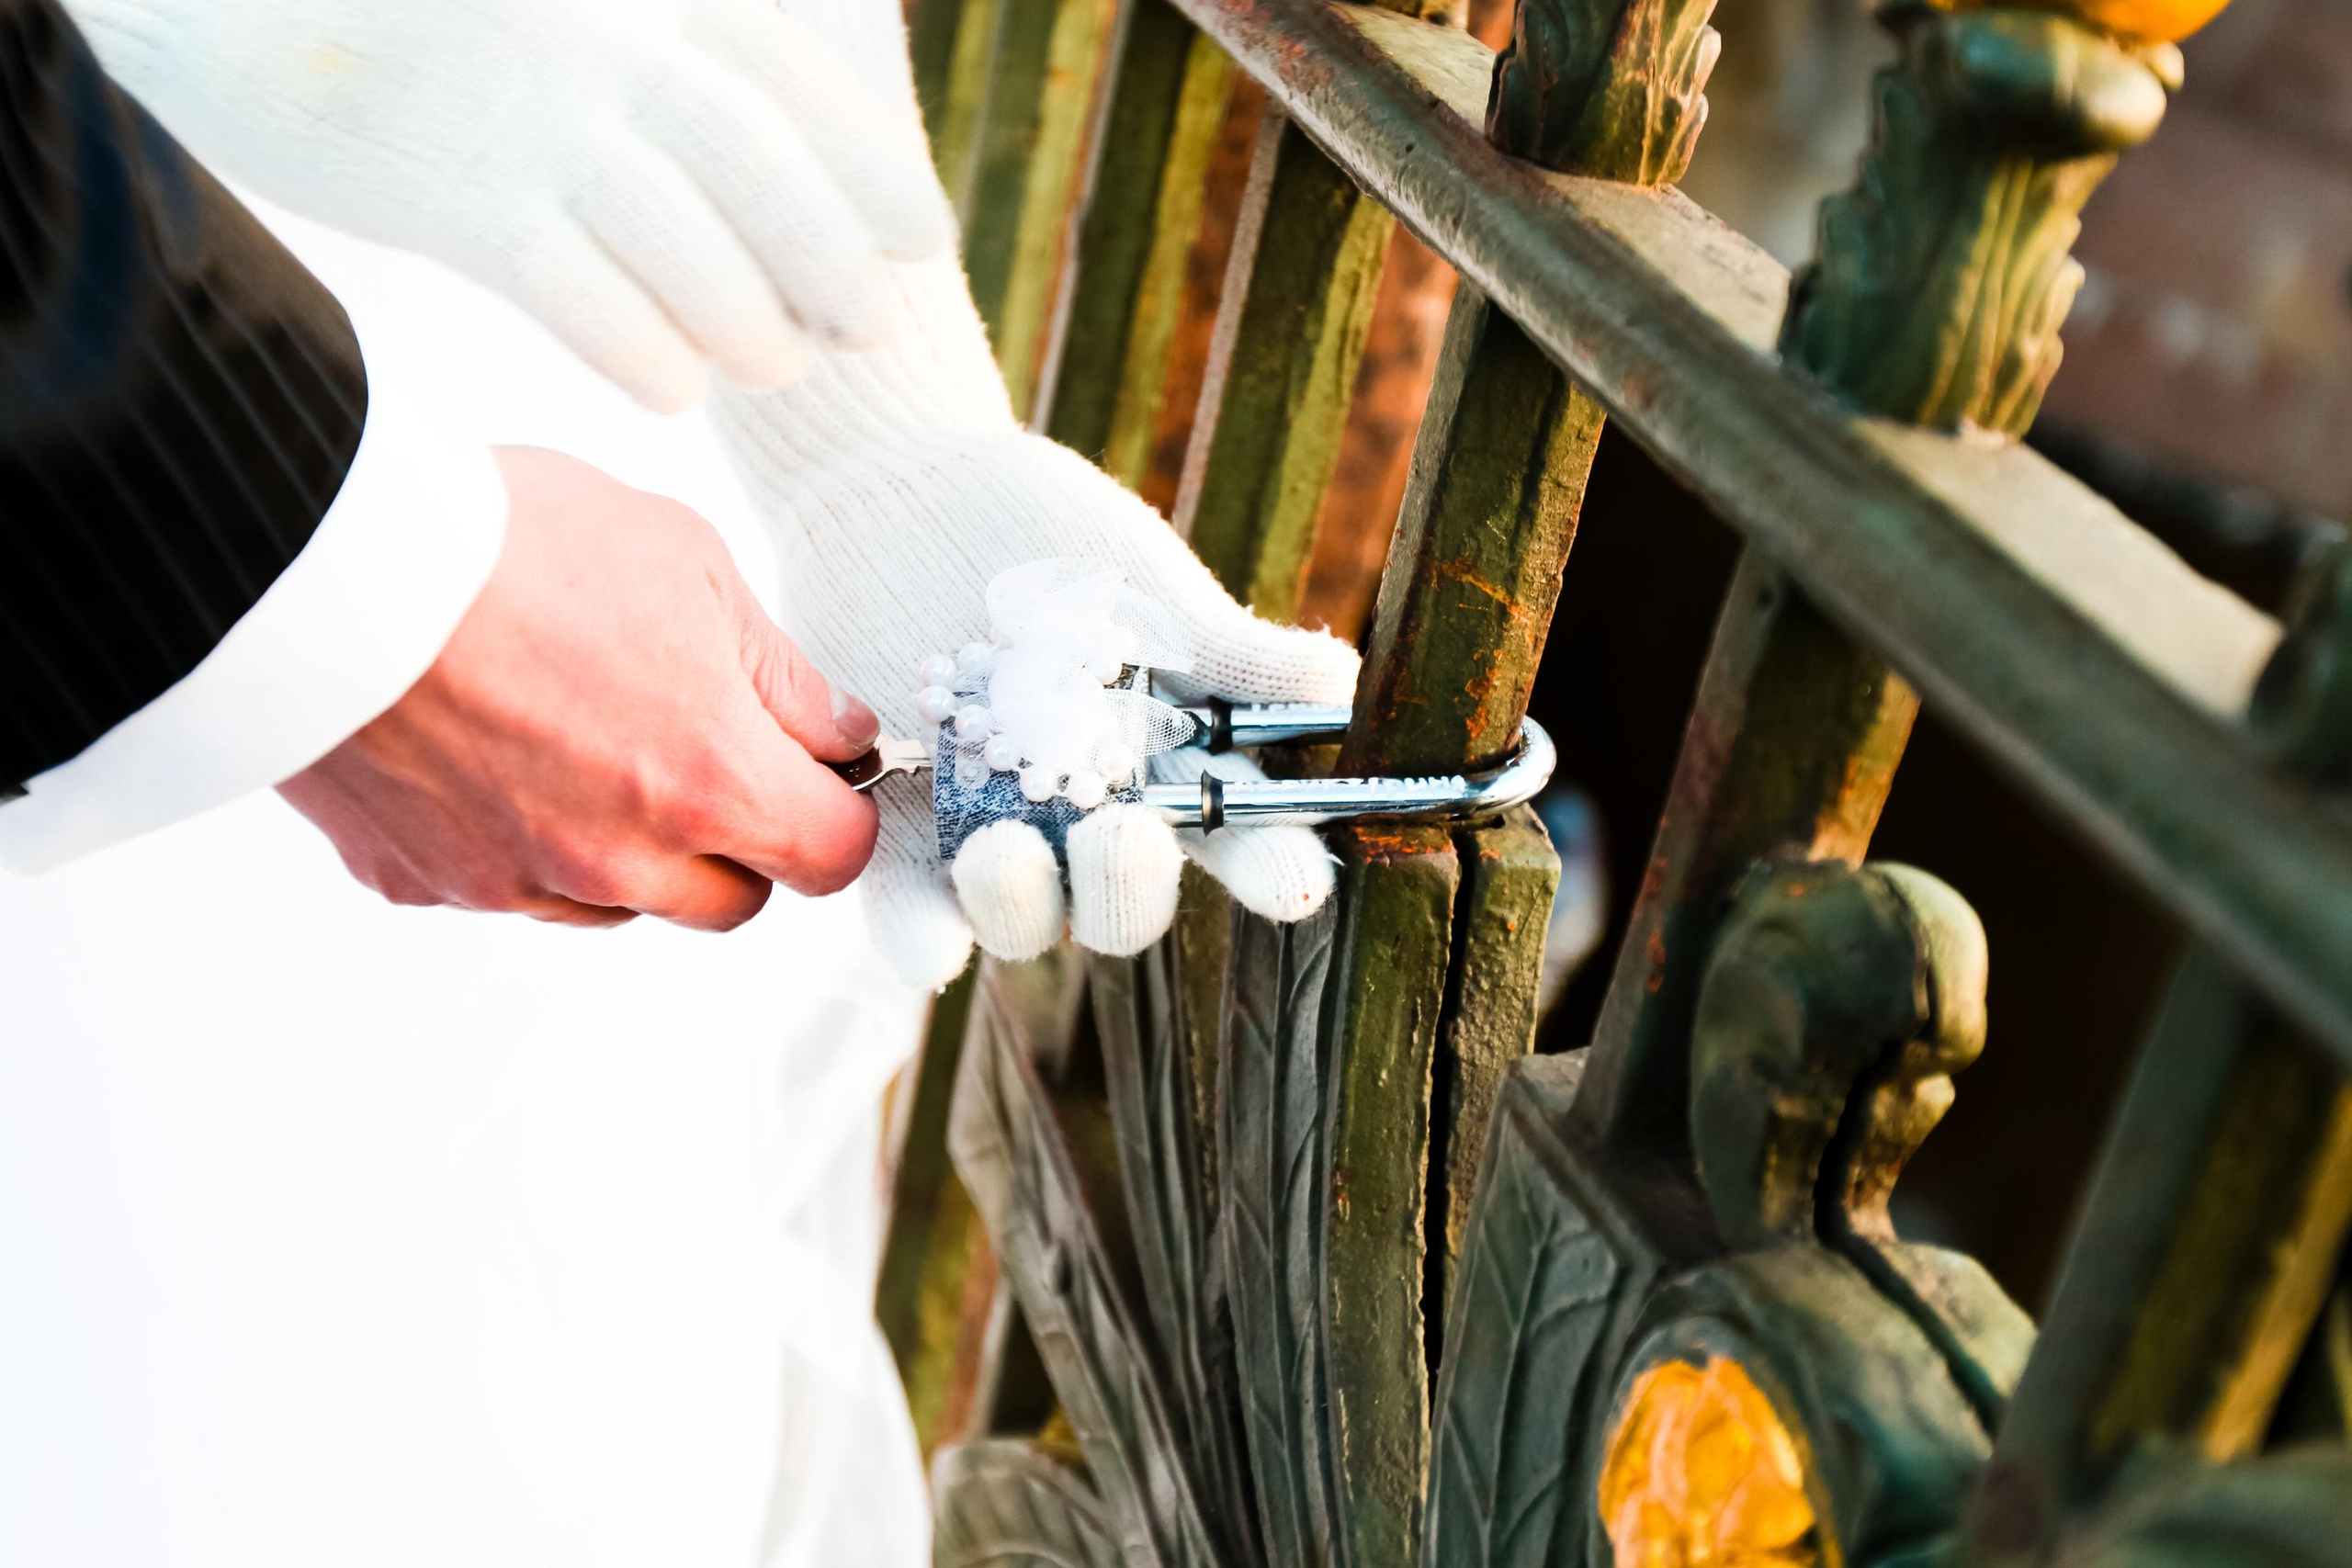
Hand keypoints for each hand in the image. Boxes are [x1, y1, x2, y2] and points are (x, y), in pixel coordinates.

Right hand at [66, 0, 955, 410]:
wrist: (249, 23)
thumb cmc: (437, 39)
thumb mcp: (572, 18)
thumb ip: (678, 69)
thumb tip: (798, 188)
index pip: (791, 81)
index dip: (872, 168)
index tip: (920, 241)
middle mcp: (598, 47)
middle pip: (760, 166)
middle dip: (830, 262)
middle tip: (861, 330)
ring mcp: (530, 124)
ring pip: (686, 245)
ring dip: (747, 326)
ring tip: (765, 365)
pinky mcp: (460, 203)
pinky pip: (589, 302)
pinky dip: (648, 357)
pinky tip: (670, 384)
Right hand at [280, 448, 878, 929]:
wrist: (316, 557)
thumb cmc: (510, 539)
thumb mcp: (686, 563)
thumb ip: (777, 672)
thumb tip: (838, 732)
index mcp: (704, 779)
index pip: (829, 856)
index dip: (835, 810)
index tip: (817, 765)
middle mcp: (617, 859)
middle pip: (732, 900)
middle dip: (739, 836)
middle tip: (700, 740)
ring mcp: (514, 880)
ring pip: (622, 902)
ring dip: (632, 846)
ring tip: (579, 729)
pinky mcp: (423, 881)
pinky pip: (511, 885)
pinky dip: (523, 837)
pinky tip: (489, 747)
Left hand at [718, 399, 1361, 986]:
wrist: (897, 485)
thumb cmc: (1035, 529)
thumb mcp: (1131, 581)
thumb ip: (1221, 649)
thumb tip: (1340, 686)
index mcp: (1172, 765)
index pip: (1240, 837)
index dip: (1272, 868)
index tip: (1292, 877)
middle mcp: (1090, 819)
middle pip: (1127, 900)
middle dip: (1131, 885)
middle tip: (1124, 832)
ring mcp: (998, 833)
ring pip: (1028, 920)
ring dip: (1022, 905)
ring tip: (1004, 847)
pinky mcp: (901, 835)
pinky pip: (912, 915)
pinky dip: (921, 933)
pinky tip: (930, 940)